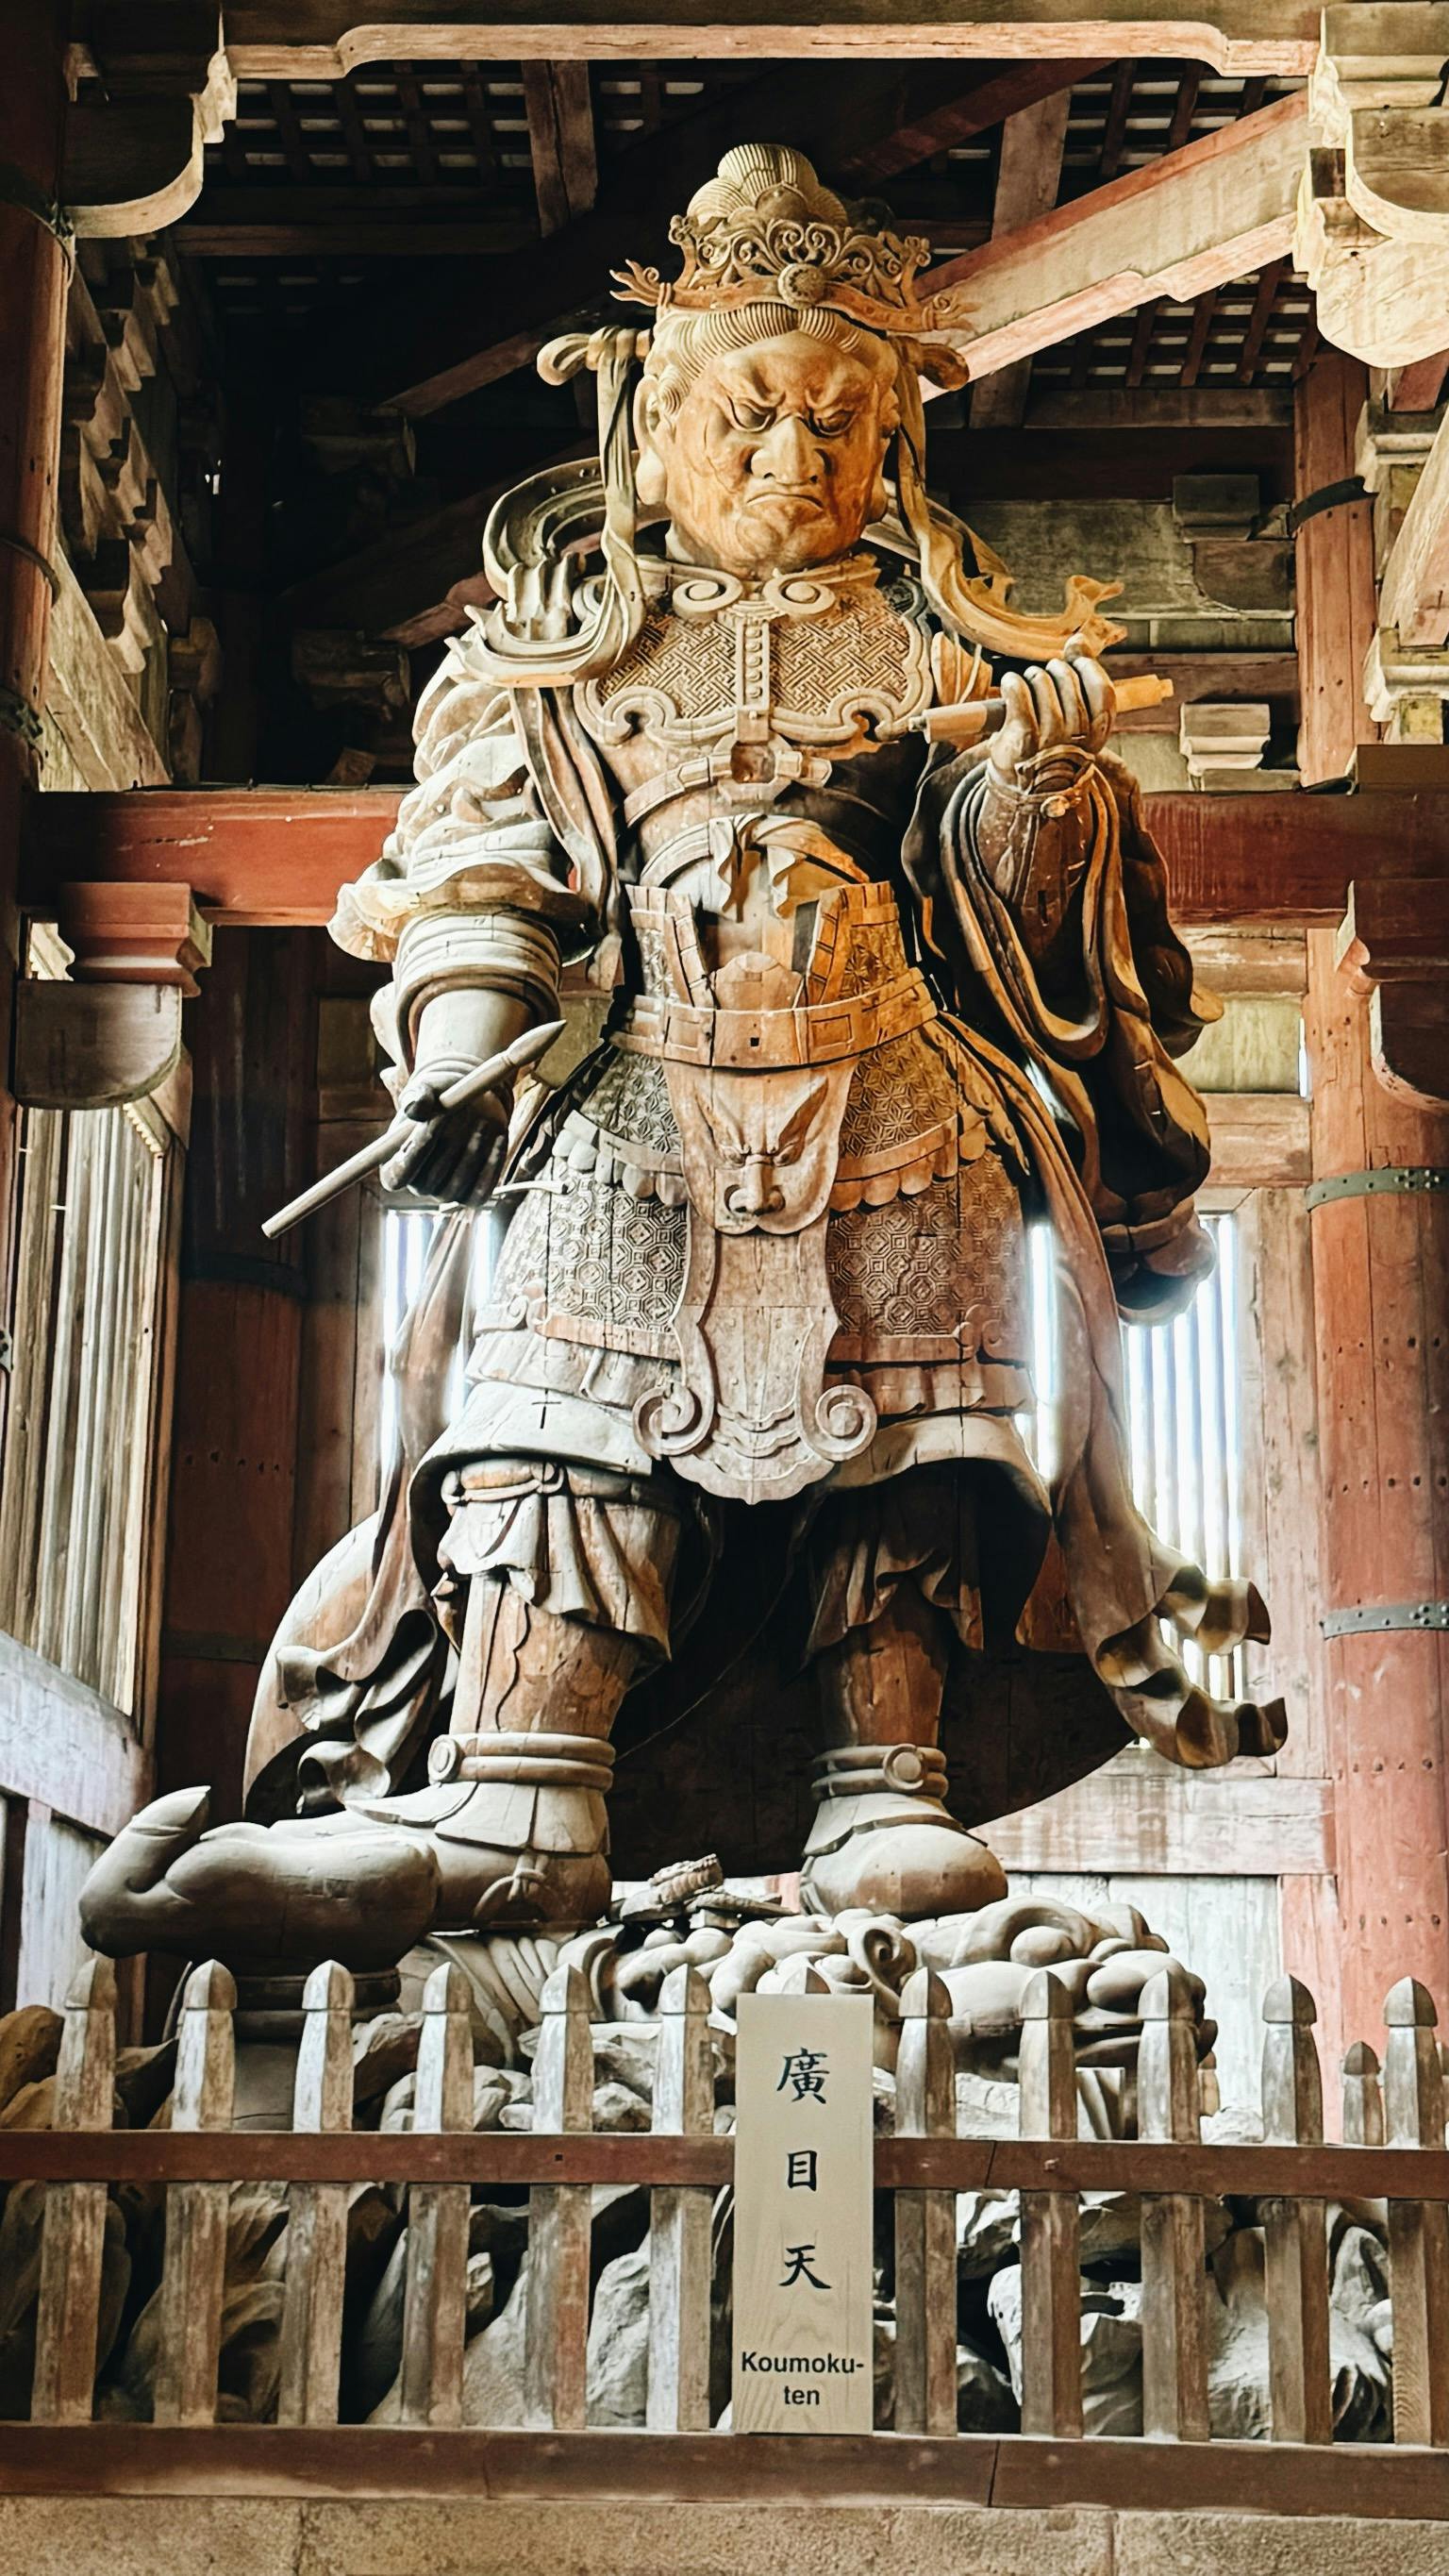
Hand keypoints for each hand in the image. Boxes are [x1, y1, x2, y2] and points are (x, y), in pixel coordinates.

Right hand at [382, 1059, 511, 1206]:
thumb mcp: (428, 1089)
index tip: (436, 1117)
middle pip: (428, 1183)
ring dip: (472, 1152)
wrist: (471, 1105)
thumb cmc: (440, 1097)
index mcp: (396, 1165)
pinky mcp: (472, 1196)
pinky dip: (492, 1164)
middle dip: (448, 1147)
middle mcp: (419, 1186)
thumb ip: (418, 1097)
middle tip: (465, 1114)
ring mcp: (446, 1194)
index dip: (416, 1149)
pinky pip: (480, 1191)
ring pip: (457, 1185)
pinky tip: (499, 1136)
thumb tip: (415, 1108)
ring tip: (483, 1121)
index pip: (397, 1174)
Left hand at [988, 652, 1114, 784]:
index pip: (1103, 691)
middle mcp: (1077, 739)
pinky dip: (1013, 683)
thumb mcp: (1073, 714)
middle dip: (1054, 670)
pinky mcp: (1022, 738)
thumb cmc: (1049, 744)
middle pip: (1069, 680)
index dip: (1089, 667)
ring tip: (1027, 684)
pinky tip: (1010, 684)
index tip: (1075, 660)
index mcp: (1097, 735)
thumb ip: (1081, 674)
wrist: (1022, 786)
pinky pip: (1020, 694)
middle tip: (1043, 677)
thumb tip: (1079, 640)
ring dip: (1032, 677)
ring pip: (1043, 684)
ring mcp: (1050, 741)